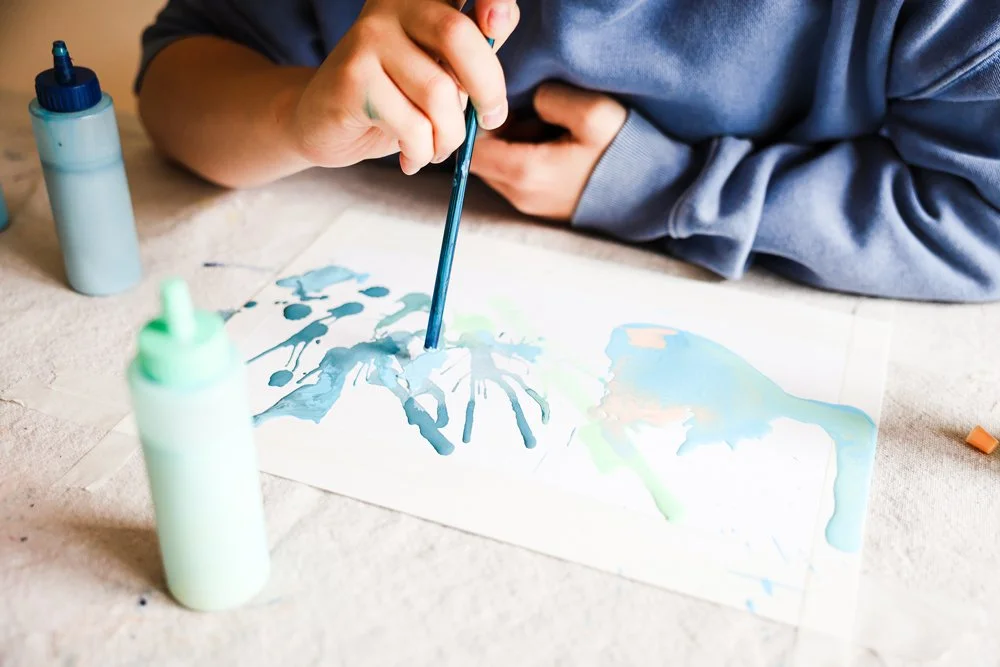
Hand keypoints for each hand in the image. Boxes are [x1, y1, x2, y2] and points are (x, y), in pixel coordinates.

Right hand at [289, 0, 519, 174]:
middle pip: (458, 36)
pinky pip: (412, 125)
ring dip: (449, 137)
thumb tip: (500, 20)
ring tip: (436, 148)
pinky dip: (421, 152)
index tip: (498, 21)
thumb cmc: (395, 99)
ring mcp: (369, 38)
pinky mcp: (353, 77)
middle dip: (488, 89)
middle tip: (489, 119)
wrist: (323, 122)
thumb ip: (476, 49)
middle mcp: (394, 6)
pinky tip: (410, 157)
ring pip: (439, 93)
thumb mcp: (443, 71)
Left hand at [470, 83, 626, 219]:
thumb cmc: (623, 153)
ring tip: (547, 128)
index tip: (499, 102)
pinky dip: (525, 157)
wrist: (654, 195)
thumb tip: (529, 99)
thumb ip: (549, 98)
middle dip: (496, 132)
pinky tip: (555, 146)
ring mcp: (530, 205)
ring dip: (512, 144)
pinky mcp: (543, 208)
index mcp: (524, 172)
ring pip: (499, 167)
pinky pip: (517, 177)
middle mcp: (520, 195)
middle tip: (527, 112)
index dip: (477, 121)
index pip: (471, 148)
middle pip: (482, 158)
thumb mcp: (592, 113)